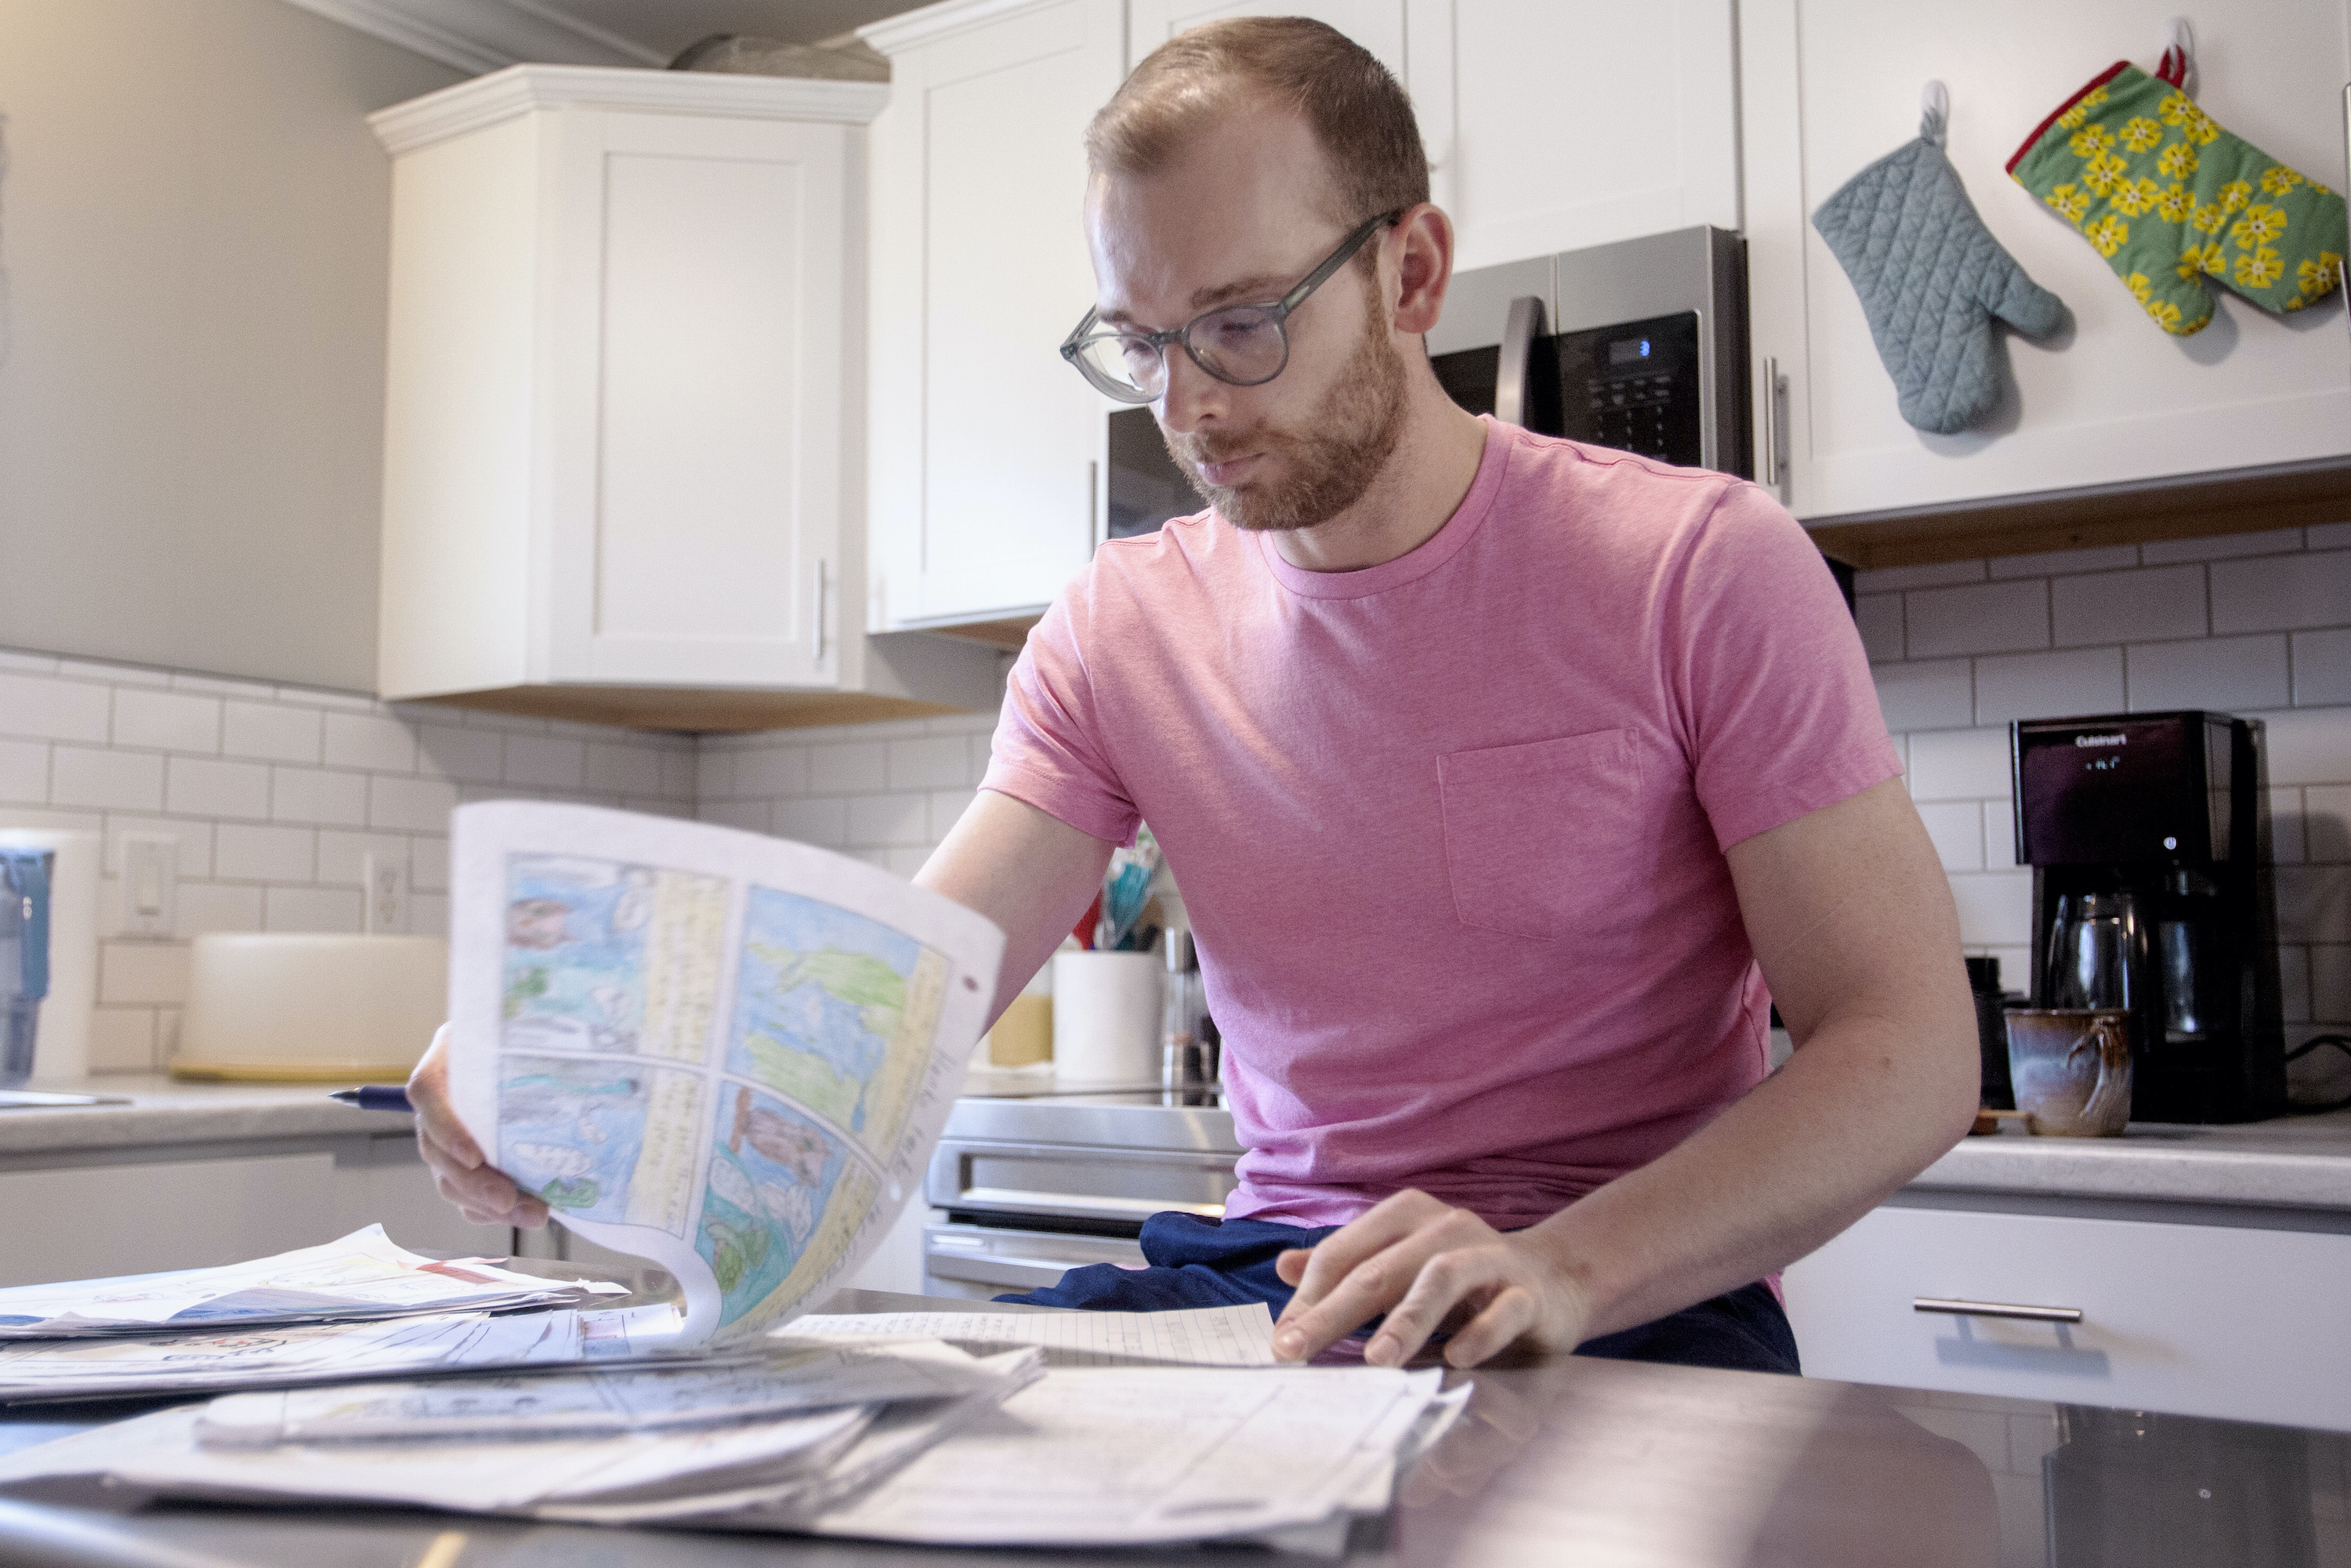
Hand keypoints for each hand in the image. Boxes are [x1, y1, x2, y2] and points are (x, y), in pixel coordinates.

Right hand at [408, 1026, 547, 1229]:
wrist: (535, 1039)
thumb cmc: (535, 1027)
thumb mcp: (534, 1024)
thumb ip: (544, 1038)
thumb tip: (591, 1053)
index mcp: (448, 1055)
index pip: (428, 1092)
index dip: (446, 1128)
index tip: (476, 1157)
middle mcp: (439, 1097)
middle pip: (436, 1147)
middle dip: (473, 1182)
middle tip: (509, 1200)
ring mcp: (445, 1131)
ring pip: (447, 1177)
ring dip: (485, 1204)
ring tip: (532, 1214)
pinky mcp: (460, 1158)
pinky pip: (462, 1193)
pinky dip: (487, 1210)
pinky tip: (518, 1215)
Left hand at [1270, 1190, 1592, 1367]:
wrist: (1549, 1281)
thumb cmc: (1461, 1279)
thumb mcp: (1399, 1266)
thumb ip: (1347, 1267)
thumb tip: (1283, 1267)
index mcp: (1405, 1217)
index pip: (1344, 1254)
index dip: (1309, 1297)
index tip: (1282, 1340)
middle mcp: (1445, 1228)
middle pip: (1380, 1269)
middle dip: (1334, 1312)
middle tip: (1299, 1350)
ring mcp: (1490, 1256)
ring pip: (1441, 1279)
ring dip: (1406, 1319)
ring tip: (1376, 1358)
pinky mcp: (1528, 1292)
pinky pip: (1504, 1310)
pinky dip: (1480, 1333)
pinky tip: (1458, 1358)